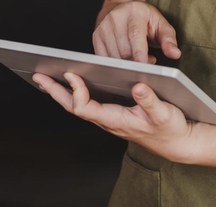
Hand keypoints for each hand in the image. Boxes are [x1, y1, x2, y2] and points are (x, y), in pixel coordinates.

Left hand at [32, 72, 194, 161]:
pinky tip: (74, 83)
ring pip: (79, 105)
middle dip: (55, 92)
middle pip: (74, 107)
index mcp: (116, 119)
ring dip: (62, 92)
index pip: (86, 107)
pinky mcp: (114, 113)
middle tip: (39, 77)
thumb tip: (137, 86)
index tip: (71, 74)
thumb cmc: (170, 129)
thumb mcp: (164, 113)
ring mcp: (110, 117)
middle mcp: (108, 119)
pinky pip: (89, 103)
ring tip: (48, 78)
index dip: (76, 91)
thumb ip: (150, 101)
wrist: (177, 142)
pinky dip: (77, 92)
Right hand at [93, 0, 180, 63]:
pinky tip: (125, 59)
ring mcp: (103, 26)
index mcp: (134, 12)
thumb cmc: (145, 20)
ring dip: (126, 64)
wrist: (123, 9)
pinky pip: (104, 58)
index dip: (139, 53)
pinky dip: (115, 64)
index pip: (135, 35)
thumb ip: (169, 39)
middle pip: (124, 50)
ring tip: (138, 57)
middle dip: (136, 62)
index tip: (145, 67)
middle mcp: (115, 17)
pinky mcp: (95, 36)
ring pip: (113, 57)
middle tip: (148, 60)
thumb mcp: (161, 25)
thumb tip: (175, 54)